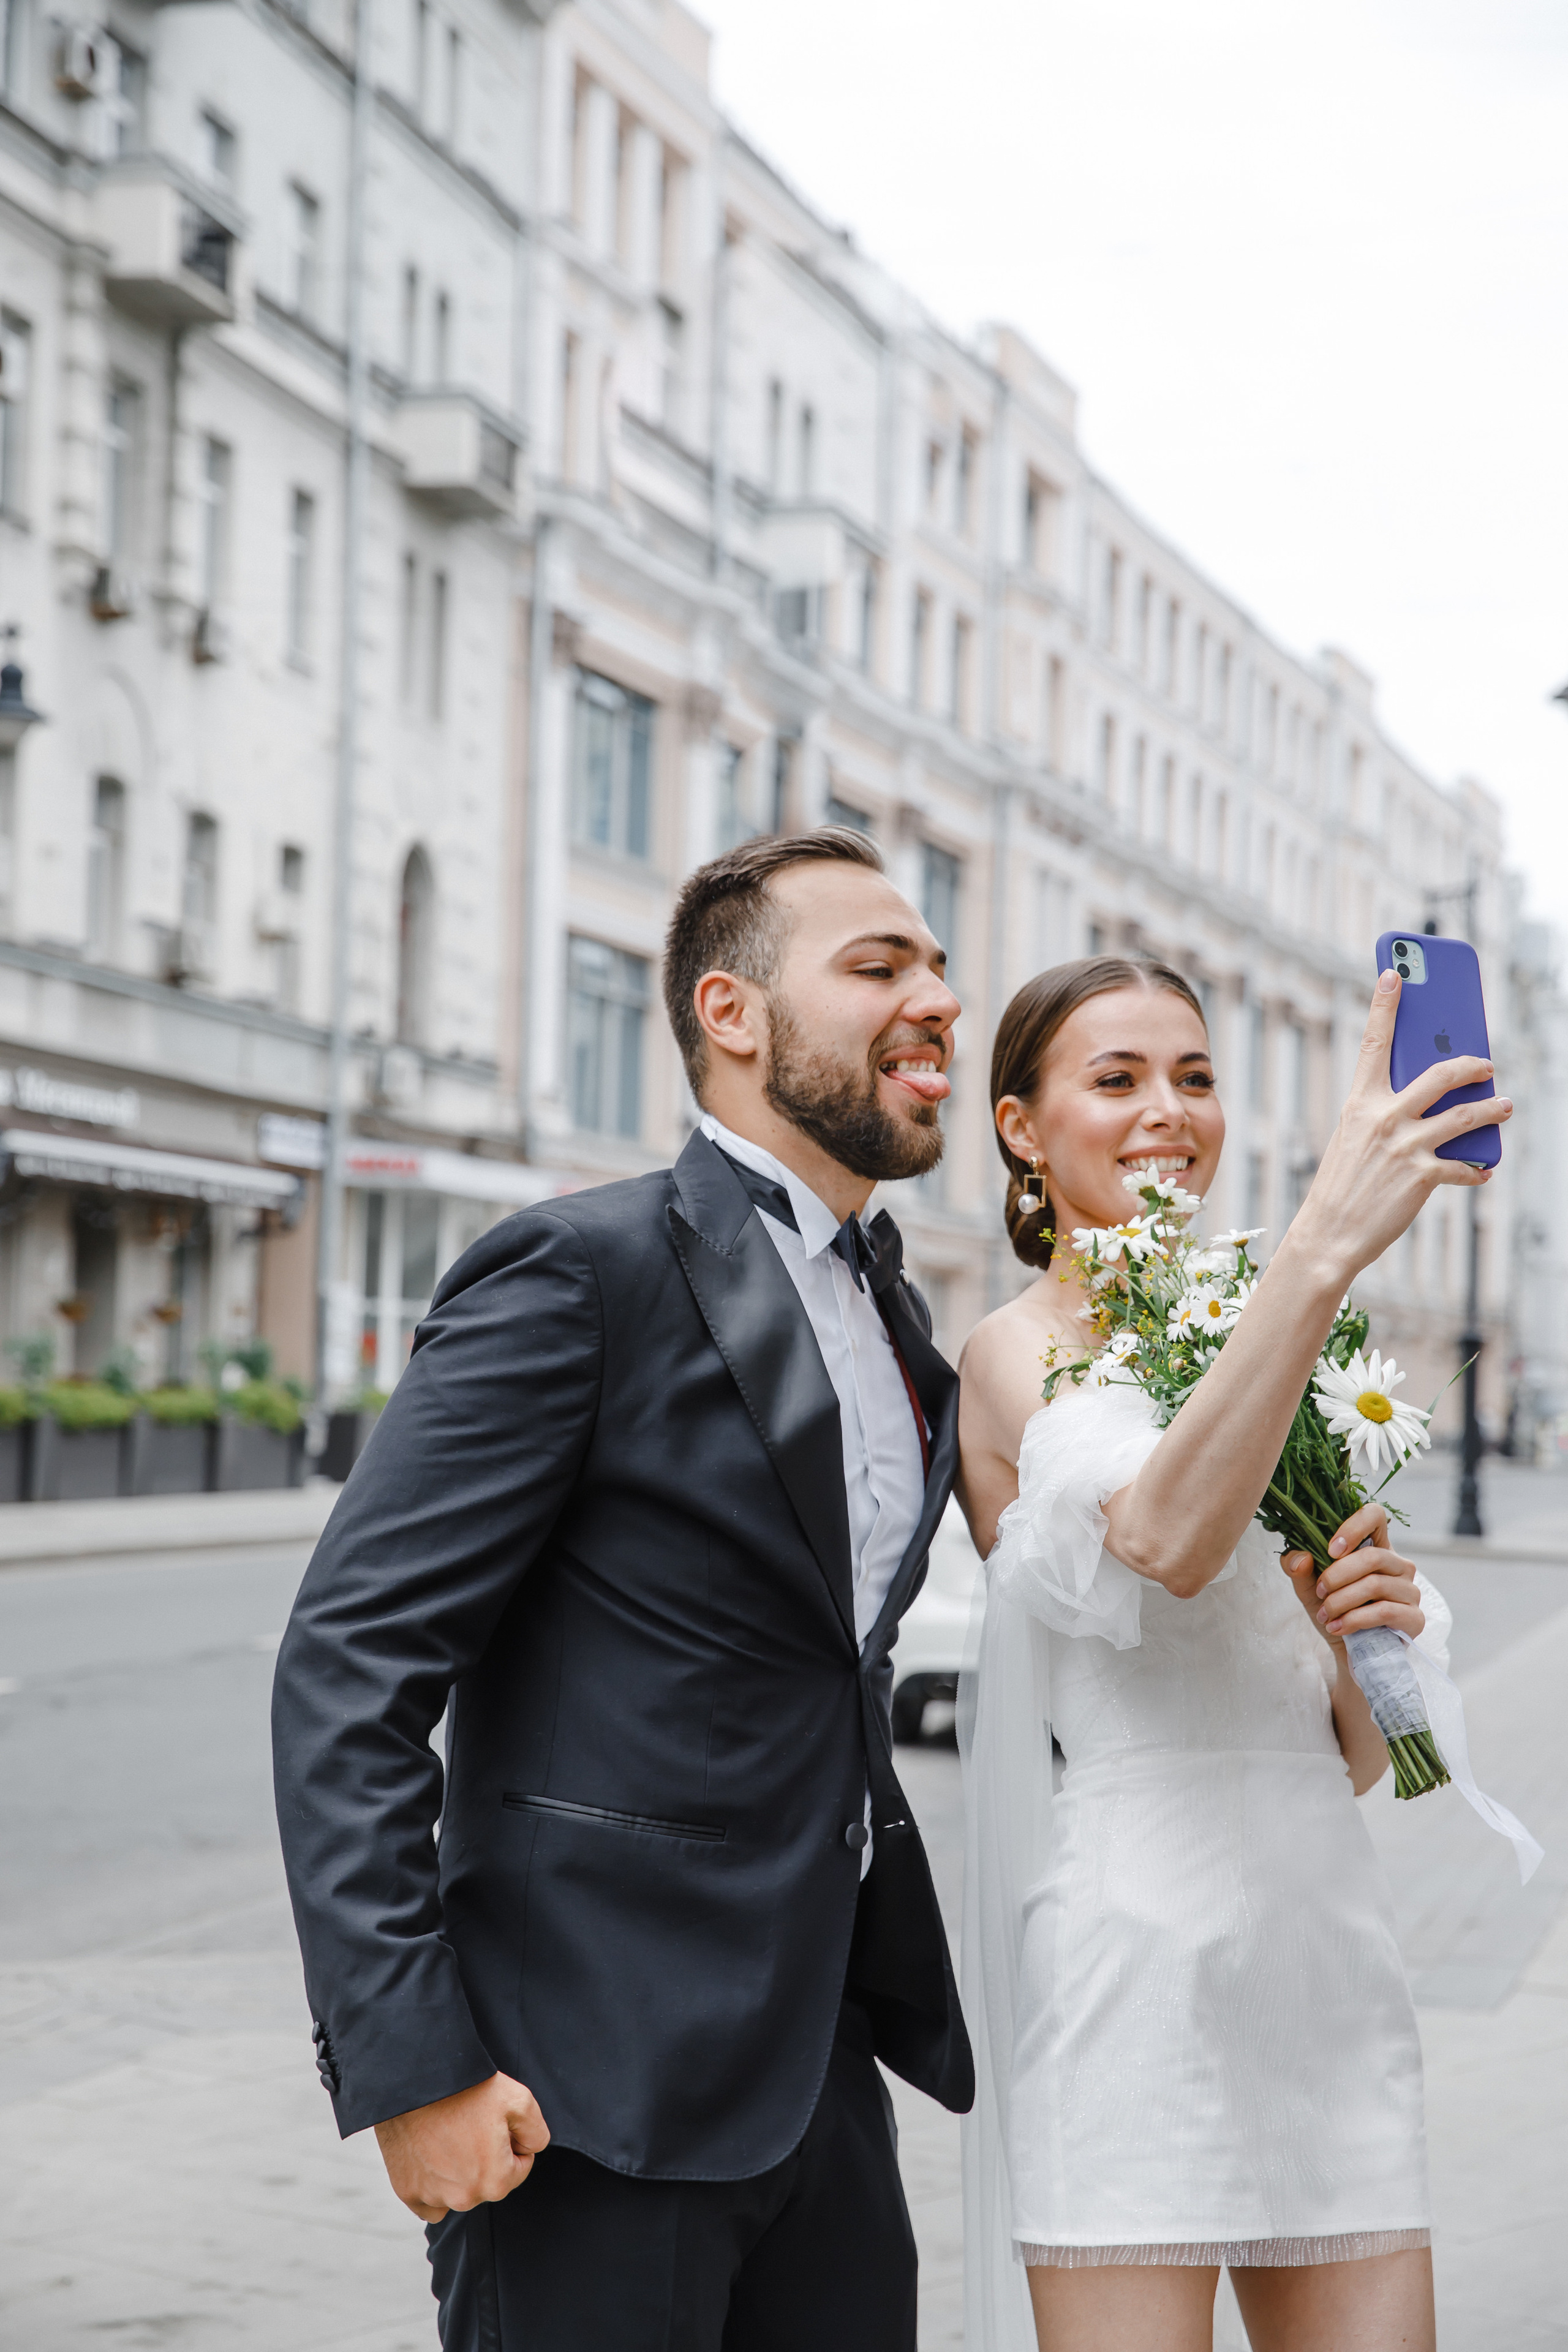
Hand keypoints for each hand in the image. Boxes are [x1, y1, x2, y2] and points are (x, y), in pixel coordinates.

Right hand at [374, 2071, 549, 2223]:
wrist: (417, 2080)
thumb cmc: (467, 2088)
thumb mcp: (519, 2100)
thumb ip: (537, 2133)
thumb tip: (530, 2150)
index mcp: (496, 2182)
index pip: (518, 2168)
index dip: (510, 2141)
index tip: (494, 2122)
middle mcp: (465, 2199)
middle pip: (488, 2182)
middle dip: (485, 2158)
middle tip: (470, 2125)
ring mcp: (433, 2197)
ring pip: (459, 2192)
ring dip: (458, 2172)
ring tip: (448, 2136)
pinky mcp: (406, 2191)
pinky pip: (428, 2204)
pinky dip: (433, 2187)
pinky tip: (432, 2160)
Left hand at [1280, 1500, 1424, 1649]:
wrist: (1348, 1652)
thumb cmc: (1334, 1611)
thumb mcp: (1308, 1587)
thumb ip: (1297, 1568)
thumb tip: (1300, 1557)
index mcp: (1375, 1547)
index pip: (1375, 1515)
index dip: (1353, 1526)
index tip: (1330, 1549)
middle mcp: (1398, 1565)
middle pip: (1373, 1555)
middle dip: (1337, 1575)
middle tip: (1320, 1591)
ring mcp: (1410, 1591)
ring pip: (1376, 1585)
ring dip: (1342, 1601)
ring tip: (1325, 1614)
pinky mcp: (1415, 1618)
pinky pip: (1384, 1612)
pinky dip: (1354, 1619)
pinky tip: (1337, 1627)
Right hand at [1288, 970, 1509, 1287]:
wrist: (1329, 1235)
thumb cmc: (1342, 1186)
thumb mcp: (1355, 1139)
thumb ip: (1385, 1114)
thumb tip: (1430, 1103)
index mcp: (1360, 1103)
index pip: (1374, 1043)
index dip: (1385, 1005)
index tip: (1393, 973)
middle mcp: (1383, 1118)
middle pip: (1440, 1074)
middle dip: (1471, 1064)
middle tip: (1487, 1063)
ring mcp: (1405, 1146)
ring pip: (1465, 1115)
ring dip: (1492, 1110)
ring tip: (1504, 1107)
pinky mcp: (1423, 1176)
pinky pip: (1464, 1165)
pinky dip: (1477, 1169)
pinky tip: (1484, 1171)